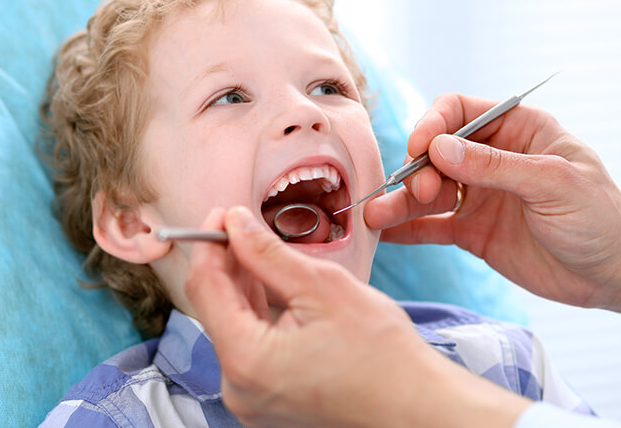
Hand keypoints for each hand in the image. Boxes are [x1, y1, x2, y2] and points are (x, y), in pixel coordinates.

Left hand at [185, 206, 529, 427]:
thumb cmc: (383, 355)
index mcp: (246, 360)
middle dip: (228, 264)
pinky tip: (273, 289)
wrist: (416, 405)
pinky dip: (258, 316)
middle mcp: (238, 388)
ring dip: (243, 288)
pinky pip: (250, 350)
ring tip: (261, 253)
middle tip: (244, 226)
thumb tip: (235, 223)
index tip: (223, 214)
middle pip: (215, 309)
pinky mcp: (268, 402)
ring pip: (233, 327)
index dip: (210, 243)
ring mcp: (252, 400)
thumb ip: (268, 254)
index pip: (204, 288)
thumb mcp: (324, 287)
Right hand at [364, 93, 620, 309]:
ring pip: (428, 191)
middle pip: (436, 153)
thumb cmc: (599, 217)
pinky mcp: (472, 231)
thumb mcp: (552, 183)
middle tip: (418, 193)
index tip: (419, 148)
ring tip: (375, 216)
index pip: (458, 112)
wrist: (614, 272)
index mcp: (516, 130)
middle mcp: (491, 159)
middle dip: (418, 170)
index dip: (432, 125)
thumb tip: (438, 148)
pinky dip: (407, 229)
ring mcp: (479, 196)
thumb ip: (495, 166)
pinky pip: (432, 226)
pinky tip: (384, 233)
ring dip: (401, 202)